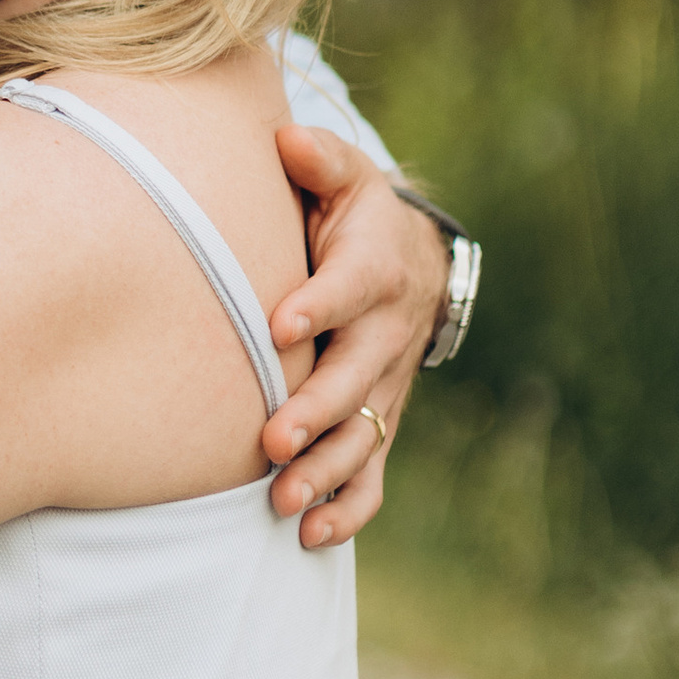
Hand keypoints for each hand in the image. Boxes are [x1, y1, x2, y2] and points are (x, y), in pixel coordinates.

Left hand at [259, 130, 450, 549]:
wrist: (407, 262)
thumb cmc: (351, 214)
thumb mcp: (342, 176)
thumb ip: (316, 160)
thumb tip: (286, 142)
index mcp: (375, 268)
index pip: (351, 286)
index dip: (319, 305)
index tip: (280, 325)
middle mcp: (386, 333)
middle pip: (356, 376)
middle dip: (316, 411)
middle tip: (271, 441)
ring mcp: (384, 385)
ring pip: (364, 435)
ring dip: (325, 471)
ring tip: (283, 502)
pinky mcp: (378, 421)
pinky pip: (373, 473)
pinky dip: (349, 507)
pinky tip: (311, 536)